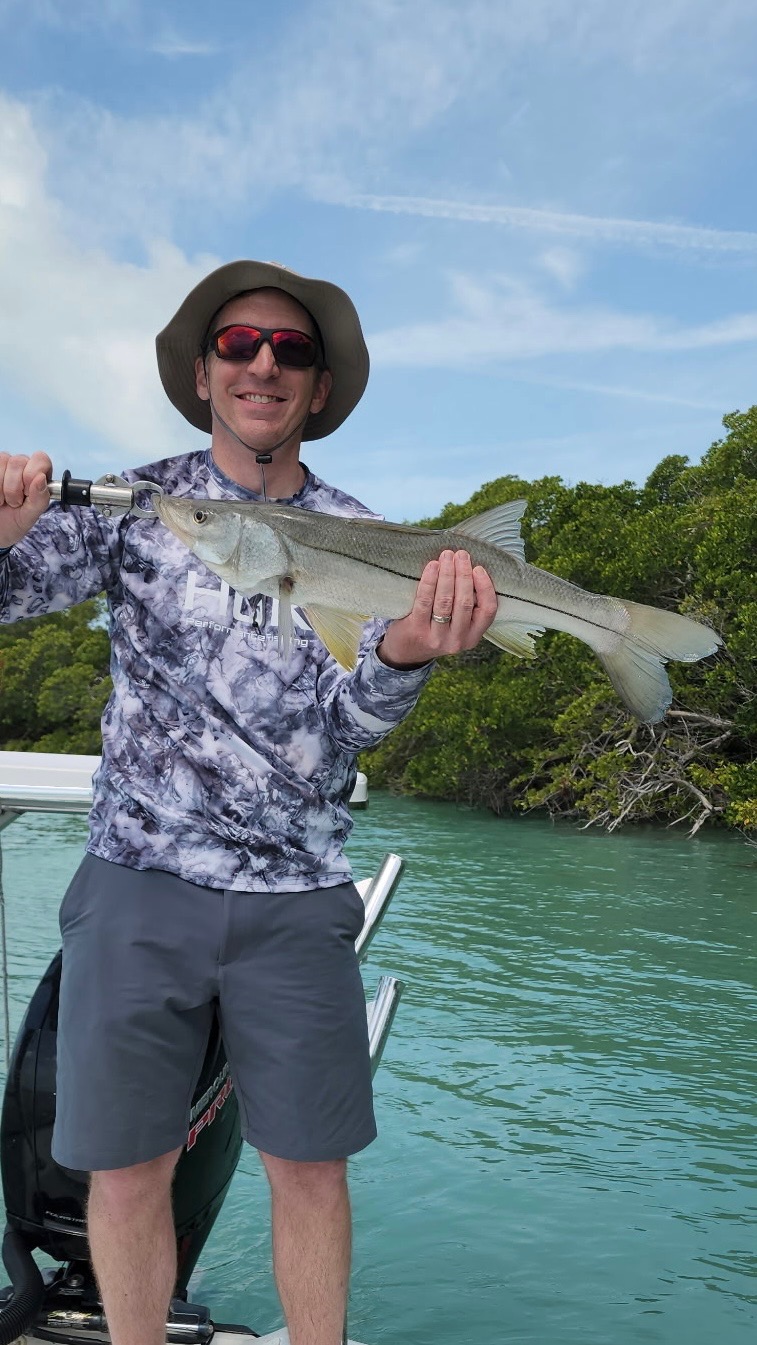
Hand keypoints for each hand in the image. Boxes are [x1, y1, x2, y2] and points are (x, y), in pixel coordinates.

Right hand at [0, 452, 52, 548]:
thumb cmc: (15, 521)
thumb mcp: (31, 515)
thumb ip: (40, 498)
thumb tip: (41, 478)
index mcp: (39, 476)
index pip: (41, 459)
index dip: (33, 474)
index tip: (28, 492)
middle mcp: (23, 466)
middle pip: (19, 460)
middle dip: (15, 486)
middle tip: (15, 502)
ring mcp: (5, 465)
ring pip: (4, 461)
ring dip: (3, 488)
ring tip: (5, 501)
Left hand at [377, 549, 497, 668]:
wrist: (406, 651)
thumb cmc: (436, 629)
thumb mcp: (458, 626)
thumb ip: (467, 606)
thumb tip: (471, 569)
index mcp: (473, 637)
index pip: (488, 611)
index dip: (485, 587)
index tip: (478, 568)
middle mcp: (457, 640)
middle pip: (465, 602)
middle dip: (463, 574)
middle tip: (461, 554)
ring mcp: (437, 637)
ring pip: (445, 601)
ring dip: (447, 574)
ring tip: (447, 556)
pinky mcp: (417, 630)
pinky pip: (425, 601)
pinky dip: (430, 581)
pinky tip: (432, 566)